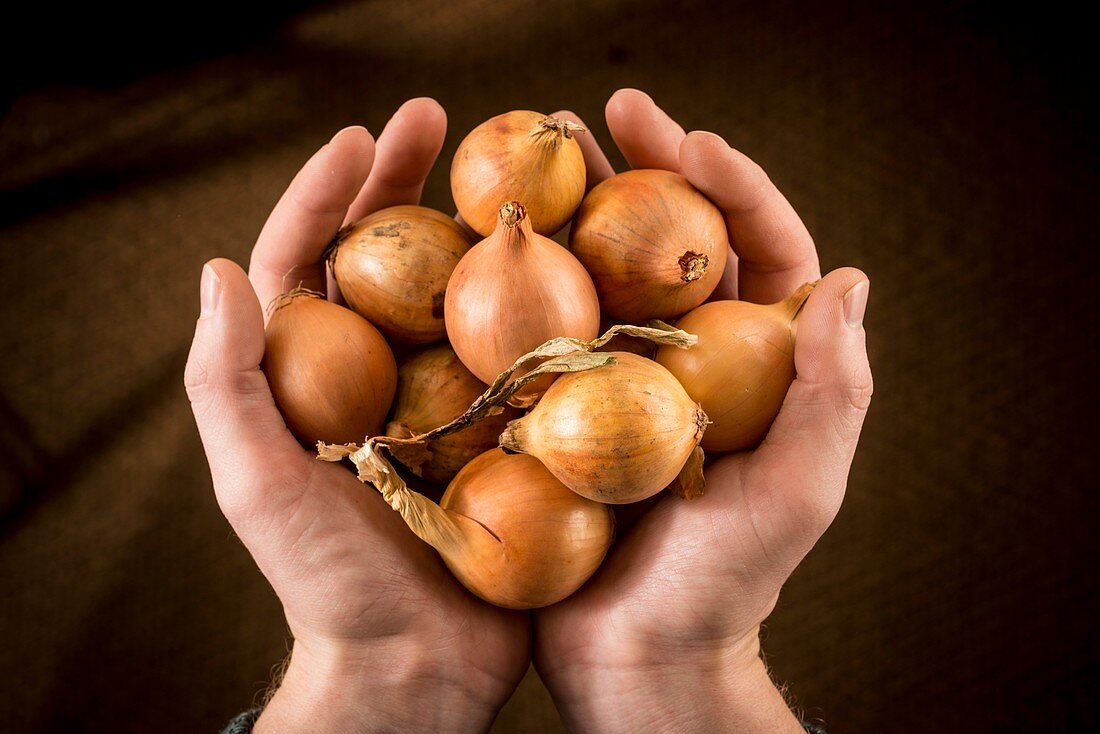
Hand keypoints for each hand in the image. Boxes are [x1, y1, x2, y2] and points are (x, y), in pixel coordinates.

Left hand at [184, 100, 528, 732]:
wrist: (416, 666)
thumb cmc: (327, 585)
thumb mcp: (258, 483)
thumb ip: (228, 382)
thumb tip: (218, 267)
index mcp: (312, 376)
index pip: (309, 261)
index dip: (330, 192)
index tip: (364, 136)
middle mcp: (377, 375)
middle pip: (388, 259)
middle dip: (407, 184)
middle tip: (440, 120)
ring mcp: (444, 398)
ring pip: (461, 294)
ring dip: (480, 228)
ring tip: (509, 171)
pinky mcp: (501, 429)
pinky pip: (523, 354)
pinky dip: (542, 304)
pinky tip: (572, 261)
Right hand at [533, 90, 872, 731]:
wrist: (635, 659)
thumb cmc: (723, 587)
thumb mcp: (797, 492)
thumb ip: (832, 391)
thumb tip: (851, 276)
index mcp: (758, 369)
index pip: (761, 253)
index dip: (732, 185)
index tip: (690, 138)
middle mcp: (692, 363)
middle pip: (674, 245)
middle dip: (646, 173)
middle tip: (606, 114)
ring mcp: (622, 384)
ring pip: (604, 277)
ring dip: (577, 213)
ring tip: (541, 159)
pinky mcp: (564, 413)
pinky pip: (544, 335)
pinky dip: (521, 287)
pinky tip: (488, 247)